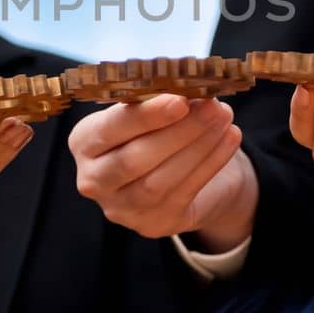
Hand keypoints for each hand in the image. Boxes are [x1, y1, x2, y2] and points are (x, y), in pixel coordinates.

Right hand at [69, 95, 254, 252]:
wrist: (176, 173)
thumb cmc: (156, 130)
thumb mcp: (148, 113)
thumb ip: (158, 102)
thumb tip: (192, 89)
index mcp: (84, 142)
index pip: (109, 130)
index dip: (144, 116)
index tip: (179, 99)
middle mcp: (93, 180)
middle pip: (133, 160)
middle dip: (177, 132)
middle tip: (211, 107)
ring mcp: (121, 208)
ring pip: (159, 181)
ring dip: (198, 147)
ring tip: (224, 118)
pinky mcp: (153, 223)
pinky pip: (184, 192)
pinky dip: (211, 163)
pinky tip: (230, 138)